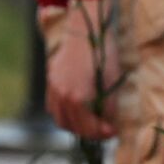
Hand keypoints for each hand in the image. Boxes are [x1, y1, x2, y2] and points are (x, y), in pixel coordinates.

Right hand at [45, 6, 119, 139]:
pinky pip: (54, 108)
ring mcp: (54, 91)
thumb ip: (109, 105)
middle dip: (90, 132)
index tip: (113, 133)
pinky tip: (77, 111)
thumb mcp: (112, 80)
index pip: (90, 127)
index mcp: (79, 98)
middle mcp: (63, 98)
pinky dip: (65, 114)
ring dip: (76, 126)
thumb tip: (108, 123)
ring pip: (61, 120)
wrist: (85, 31)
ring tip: (91, 122)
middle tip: (104, 130)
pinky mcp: (50, 83)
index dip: (103, 133)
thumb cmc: (103, 53)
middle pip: (74, 127)